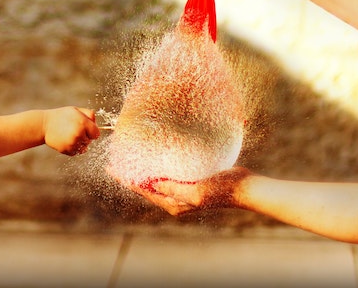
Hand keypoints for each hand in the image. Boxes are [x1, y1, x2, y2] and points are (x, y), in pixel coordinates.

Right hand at [43, 106, 99, 155]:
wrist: (44, 125)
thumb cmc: (61, 116)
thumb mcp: (76, 110)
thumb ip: (89, 114)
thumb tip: (96, 123)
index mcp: (83, 123)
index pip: (96, 134)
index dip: (92, 131)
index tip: (87, 129)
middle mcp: (79, 134)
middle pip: (90, 141)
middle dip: (85, 137)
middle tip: (74, 130)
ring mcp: (72, 143)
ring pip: (83, 148)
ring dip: (79, 143)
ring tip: (69, 135)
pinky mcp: (66, 150)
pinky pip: (75, 152)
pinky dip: (72, 148)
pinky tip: (65, 140)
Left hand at [115, 167, 253, 215]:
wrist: (245, 188)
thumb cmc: (222, 190)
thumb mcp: (196, 192)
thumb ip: (174, 189)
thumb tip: (151, 184)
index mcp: (174, 204)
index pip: (143, 191)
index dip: (126, 179)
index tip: (112, 168)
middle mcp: (175, 199)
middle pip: (146, 185)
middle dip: (131, 174)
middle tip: (116, 161)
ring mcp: (183, 190)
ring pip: (156, 179)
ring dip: (144, 168)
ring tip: (131, 157)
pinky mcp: (191, 180)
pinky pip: (169, 173)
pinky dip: (159, 165)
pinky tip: (156, 155)